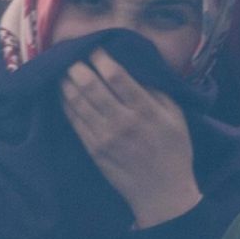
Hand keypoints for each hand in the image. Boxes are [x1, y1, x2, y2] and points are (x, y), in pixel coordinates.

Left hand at [61, 49, 201, 228]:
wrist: (161, 191)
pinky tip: (63, 92)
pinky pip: (73, 120)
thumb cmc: (174, 151)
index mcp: (146, 110)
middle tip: (73, 54)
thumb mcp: (176, 118)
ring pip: (76, 101)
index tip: (96, 47)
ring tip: (63, 68)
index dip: (101, 57)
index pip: (116, 75)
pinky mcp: (92, 148)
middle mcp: (122, 120)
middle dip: (78, 65)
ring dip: (66, 81)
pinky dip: (65, 102)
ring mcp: (104, 135)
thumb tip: (137, 69)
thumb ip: (158, 93)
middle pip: (90, 84)